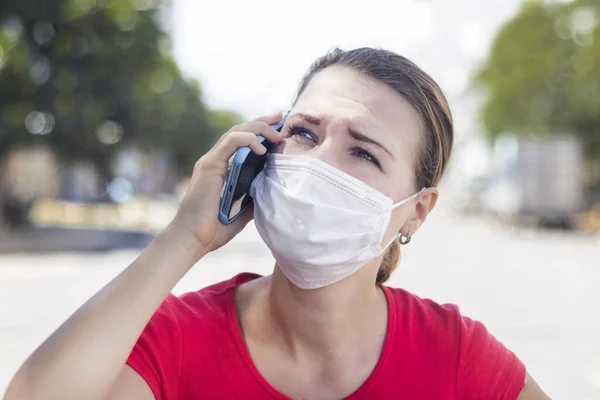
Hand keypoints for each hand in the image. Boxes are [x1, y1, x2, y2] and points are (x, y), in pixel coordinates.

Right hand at [168, 112, 283, 254]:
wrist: (193, 239)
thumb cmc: (214, 228)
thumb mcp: (244, 210)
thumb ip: (255, 196)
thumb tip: (273, 189)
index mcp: (223, 169)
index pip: (243, 142)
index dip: (260, 132)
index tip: (279, 128)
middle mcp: (216, 161)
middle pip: (241, 131)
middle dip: (262, 122)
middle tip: (281, 117)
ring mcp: (211, 161)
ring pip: (236, 132)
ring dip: (259, 129)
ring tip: (277, 134)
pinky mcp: (209, 165)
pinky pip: (230, 142)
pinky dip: (247, 140)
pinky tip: (262, 148)